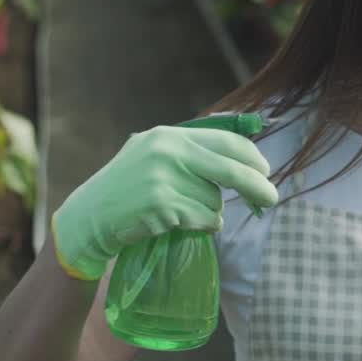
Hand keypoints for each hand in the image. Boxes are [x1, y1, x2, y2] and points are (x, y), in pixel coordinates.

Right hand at [51, 125, 279, 280]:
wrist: (88, 218)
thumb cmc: (129, 189)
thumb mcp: (155, 156)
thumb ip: (193, 154)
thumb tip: (247, 161)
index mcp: (170, 135)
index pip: (226, 141)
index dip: (251, 157)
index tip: (266, 170)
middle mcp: (168, 151)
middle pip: (231, 170)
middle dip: (257, 186)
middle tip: (272, 199)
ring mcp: (163, 178)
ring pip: (215, 201)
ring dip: (210, 212)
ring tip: (181, 211)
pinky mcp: (162, 205)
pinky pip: (204, 219)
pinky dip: (203, 225)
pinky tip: (180, 223)